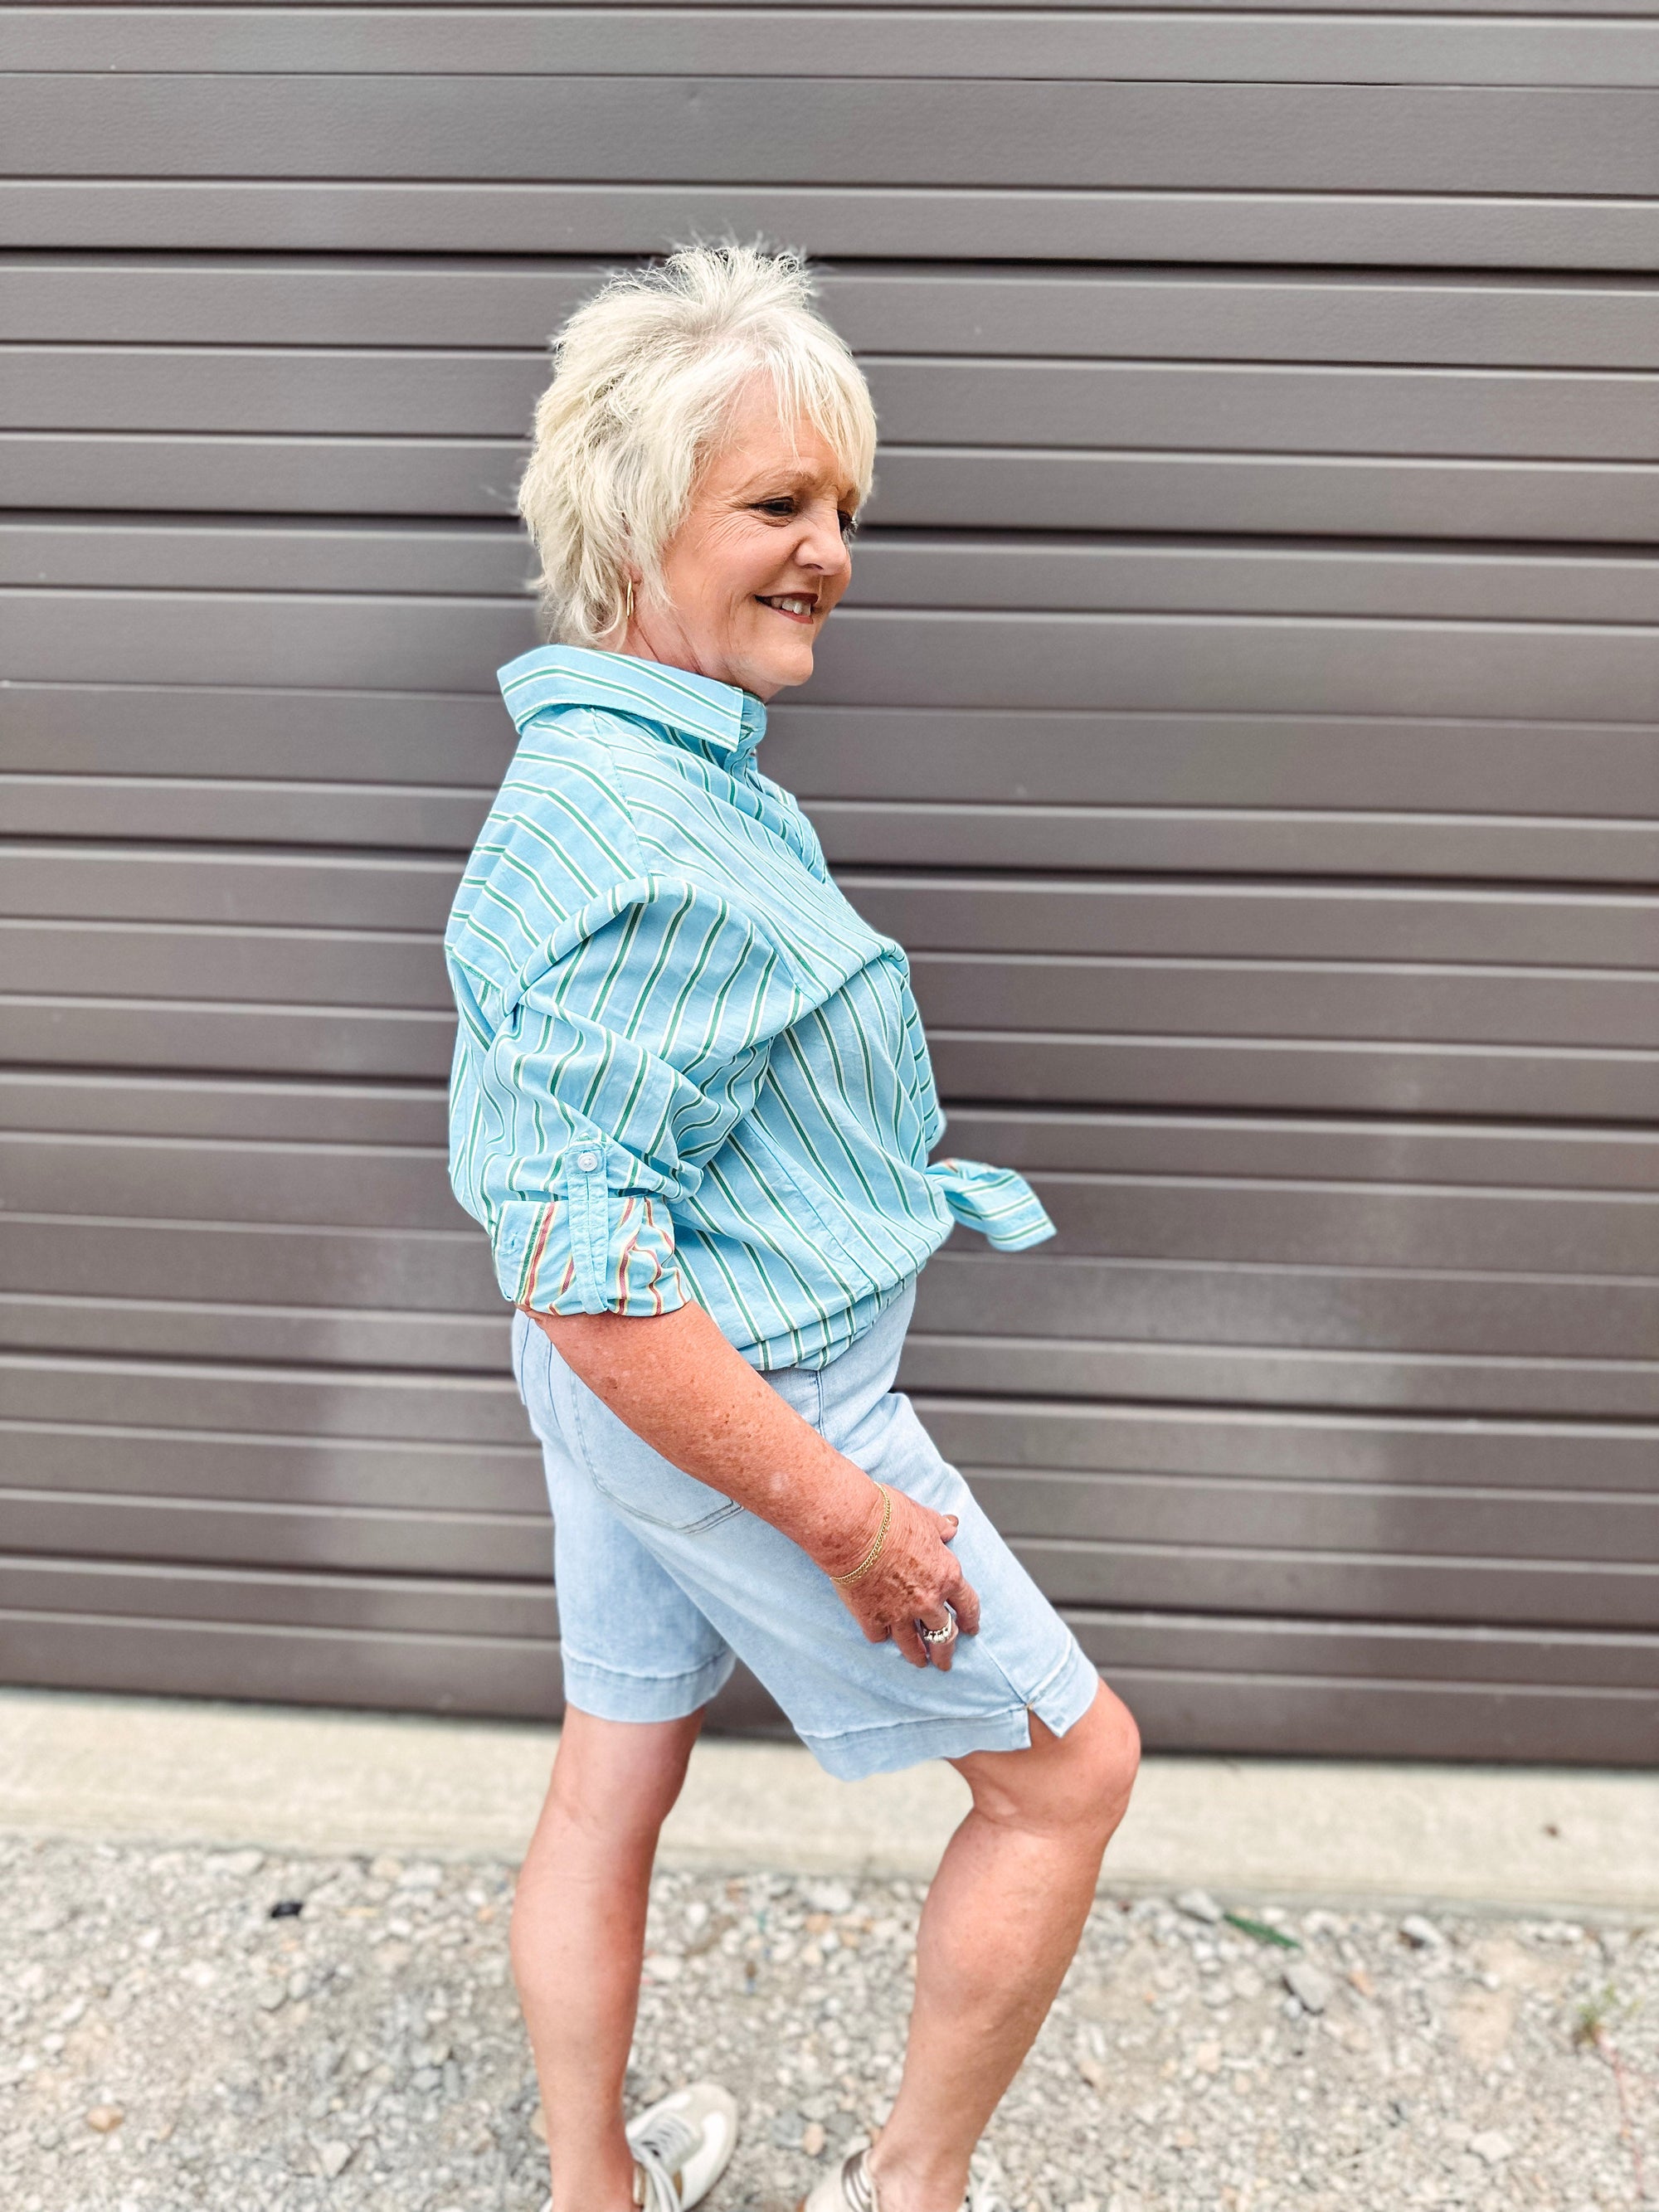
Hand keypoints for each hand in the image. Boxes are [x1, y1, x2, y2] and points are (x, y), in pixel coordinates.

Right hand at [826, 1484, 980, 1669]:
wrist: (853, 1528)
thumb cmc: (889, 1516)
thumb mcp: (924, 1516)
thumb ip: (939, 1527)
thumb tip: (951, 1526)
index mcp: (946, 1576)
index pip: (967, 1605)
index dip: (970, 1620)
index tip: (971, 1629)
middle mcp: (927, 1601)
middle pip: (944, 1635)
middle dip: (945, 1652)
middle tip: (944, 1662)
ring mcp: (899, 1613)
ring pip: (913, 1645)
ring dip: (917, 1656)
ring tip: (919, 1662)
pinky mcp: (872, 1618)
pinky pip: (879, 1636)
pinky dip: (881, 1636)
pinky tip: (881, 1637)